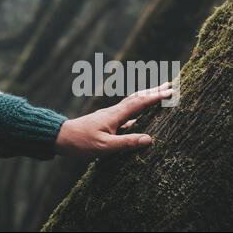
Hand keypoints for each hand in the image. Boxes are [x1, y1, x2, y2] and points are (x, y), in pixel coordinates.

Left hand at [55, 83, 172, 157]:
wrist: (61, 138)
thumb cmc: (81, 143)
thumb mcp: (104, 147)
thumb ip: (126, 143)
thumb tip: (149, 139)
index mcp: (115, 116)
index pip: (140, 103)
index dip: (156, 97)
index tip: (171, 92)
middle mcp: (114, 112)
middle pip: (138, 98)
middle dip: (154, 91)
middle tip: (170, 85)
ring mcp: (110, 115)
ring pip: (132, 103)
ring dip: (147, 97)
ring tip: (158, 93)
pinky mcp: (107, 121)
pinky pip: (127, 112)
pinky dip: (138, 108)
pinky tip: (141, 115)